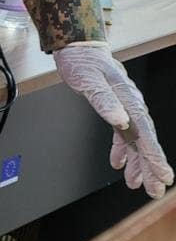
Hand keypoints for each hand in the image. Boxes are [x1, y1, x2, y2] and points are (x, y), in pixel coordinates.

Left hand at [55, 42, 172, 197]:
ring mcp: (125, 109)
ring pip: (136, 142)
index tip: (162, 175)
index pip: (145, 134)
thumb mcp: (89, 80)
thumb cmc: (83, 62)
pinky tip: (118, 165)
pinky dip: (122, 151)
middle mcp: (131, 106)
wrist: (79, 49)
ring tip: (137, 185)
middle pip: (145, 141)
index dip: (153, 156)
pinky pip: (124, 135)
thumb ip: (103, 100)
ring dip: (137, 164)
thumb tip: (119, 119)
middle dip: (150, 167)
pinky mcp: (116, 110)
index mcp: (129, 101)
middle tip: (155, 191)